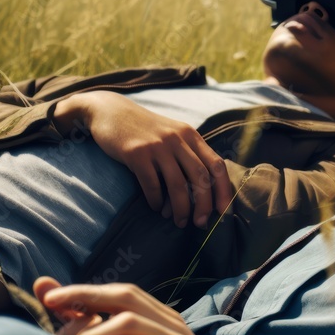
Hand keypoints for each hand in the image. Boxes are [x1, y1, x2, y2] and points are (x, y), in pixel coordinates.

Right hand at [54, 91, 232, 227]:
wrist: (110, 111)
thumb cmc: (145, 130)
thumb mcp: (173, 135)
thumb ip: (189, 155)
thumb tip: (204, 192)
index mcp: (191, 136)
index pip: (217, 165)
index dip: (224, 190)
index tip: (224, 212)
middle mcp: (178, 139)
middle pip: (200, 177)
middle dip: (204, 205)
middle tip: (201, 223)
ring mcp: (157, 146)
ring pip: (177, 184)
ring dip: (181, 208)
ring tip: (179, 222)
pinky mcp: (136, 153)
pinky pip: (151, 184)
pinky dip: (156, 200)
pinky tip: (156, 208)